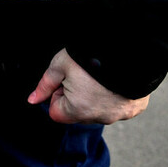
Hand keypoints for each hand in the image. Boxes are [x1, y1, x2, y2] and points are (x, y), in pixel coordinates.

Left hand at [27, 49, 149, 123]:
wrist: (129, 48)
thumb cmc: (90, 56)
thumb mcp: (59, 65)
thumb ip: (45, 85)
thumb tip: (32, 100)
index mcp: (77, 110)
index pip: (56, 112)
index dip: (58, 95)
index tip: (66, 80)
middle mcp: (99, 118)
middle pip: (77, 113)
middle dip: (76, 97)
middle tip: (83, 76)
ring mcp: (119, 115)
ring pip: (98, 110)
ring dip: (96, 98)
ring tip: (100, 76)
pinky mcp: (134, 109)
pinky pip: (118, 107)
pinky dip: (115, 97)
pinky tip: (115, 80)